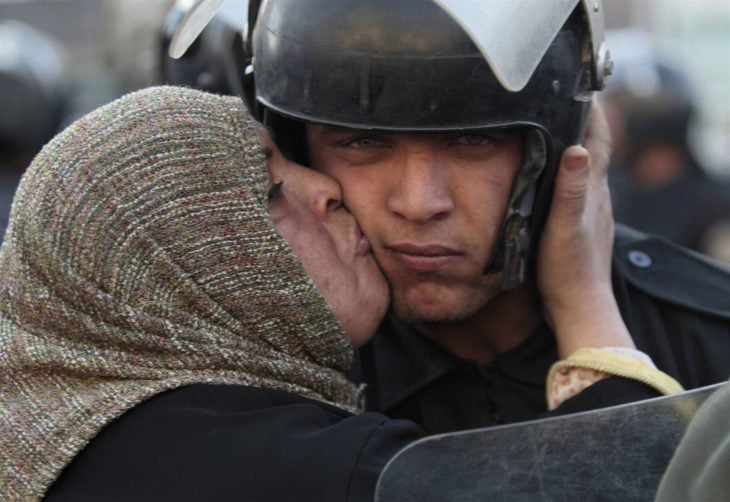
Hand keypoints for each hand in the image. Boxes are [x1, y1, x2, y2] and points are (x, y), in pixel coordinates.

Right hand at [538, 101, 634, 356]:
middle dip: (578, 120)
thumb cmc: (568, 269)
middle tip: (555, 99)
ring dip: (569, 145)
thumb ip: (571, 189)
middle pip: (591, 147)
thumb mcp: (565, 227)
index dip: (592, 110)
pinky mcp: (578, 225)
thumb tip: (579, 147)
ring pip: (580, 168)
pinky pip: (571, 187)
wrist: (577, 306)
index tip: (578, 83)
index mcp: (593, 190)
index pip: (599, 138)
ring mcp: (587, 211)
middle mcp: (595, 196)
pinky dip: (562, 172)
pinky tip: (545, 177)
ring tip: (546, 128)